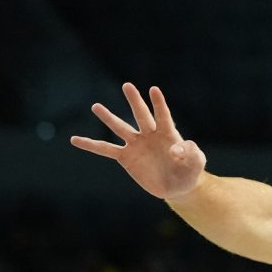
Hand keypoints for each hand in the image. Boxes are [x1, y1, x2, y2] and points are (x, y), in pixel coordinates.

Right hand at [71, 83, 206, 199]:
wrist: (177, 186)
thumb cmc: (189, 171)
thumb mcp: (197, 163)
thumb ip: (192, 154)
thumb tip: (176, 149)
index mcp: (168, 133)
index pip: (163, 115)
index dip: (159, 104)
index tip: (154, 90)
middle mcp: (149, 134)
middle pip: (141, 115)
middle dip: (135, 101)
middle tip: (127, 86)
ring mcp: (136, 144)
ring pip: (120, 128)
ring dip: (109, 118)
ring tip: (96, 106)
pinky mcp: (126, 157)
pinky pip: (106, 150)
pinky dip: (91, 145)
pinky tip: (75, 140)